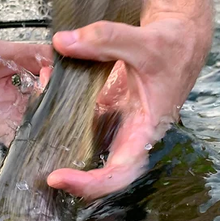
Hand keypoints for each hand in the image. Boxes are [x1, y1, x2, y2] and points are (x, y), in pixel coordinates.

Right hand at [0, 34, 52, 141]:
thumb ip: (30, 56)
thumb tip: (57, 57)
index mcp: (4, 117)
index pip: (44, 111)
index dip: (49, 89)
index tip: (44, 71)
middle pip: (29, 119)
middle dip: (35, 97)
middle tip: (31, 74)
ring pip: (11, 120)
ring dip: (17, 102)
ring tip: (8, 81)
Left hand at [46, 13, 212, 199]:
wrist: (182, 37)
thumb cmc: (174, 47)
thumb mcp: (144, 42)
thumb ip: (105, 40)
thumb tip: (63, 43)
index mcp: (146, 128)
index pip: (122, 171)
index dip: (92, 183)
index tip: (60, 178)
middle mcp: (131, 132)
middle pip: (102, 169)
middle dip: (72, 175)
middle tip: (43, 172)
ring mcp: (118, 121)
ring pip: (87, 143)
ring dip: (59, 135)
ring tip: (37, 113)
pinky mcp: (108, 107)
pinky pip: (82, 116)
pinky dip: (62, 105)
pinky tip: (48, 83)